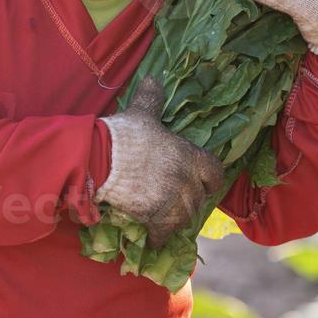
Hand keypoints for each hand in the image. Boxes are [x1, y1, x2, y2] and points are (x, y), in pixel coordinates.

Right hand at [97, 76, 226, 247]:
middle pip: (199, 198)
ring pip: (184, 217)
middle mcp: (187, 179)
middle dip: (189, 200)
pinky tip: (154, 238)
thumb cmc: (124, 135)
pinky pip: (165, 233)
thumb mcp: (142, 114)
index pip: (215, 173)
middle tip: (175, 200)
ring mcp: (173, 200)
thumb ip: (152, 99)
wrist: (102, 158)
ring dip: (176, 219)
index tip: (201, 183)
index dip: (208, 179)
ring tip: (164, 216)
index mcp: (189, 155)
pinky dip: (160, 237)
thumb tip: (152, 79)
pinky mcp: (157, 217)